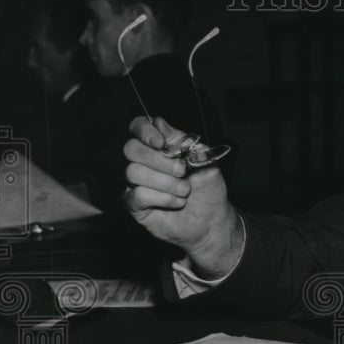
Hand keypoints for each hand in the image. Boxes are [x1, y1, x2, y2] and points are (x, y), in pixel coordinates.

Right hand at [123, 116, 242, 277]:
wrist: (212, 220)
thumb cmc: (209, 189)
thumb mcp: (205, 161)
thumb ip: (183, 142)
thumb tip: (160, 123)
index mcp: (161, 146)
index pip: (139, 126)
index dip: (145, 131)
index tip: (162, 143)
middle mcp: (144, 162)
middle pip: (131, 148)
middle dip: (159, 160)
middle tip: (182, 171)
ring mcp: (137, 183)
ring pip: (133, 172)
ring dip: (165, 182)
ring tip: (185, 191)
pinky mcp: (135, 204)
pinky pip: (136, 195)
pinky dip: (162, 198)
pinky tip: (177, 202)